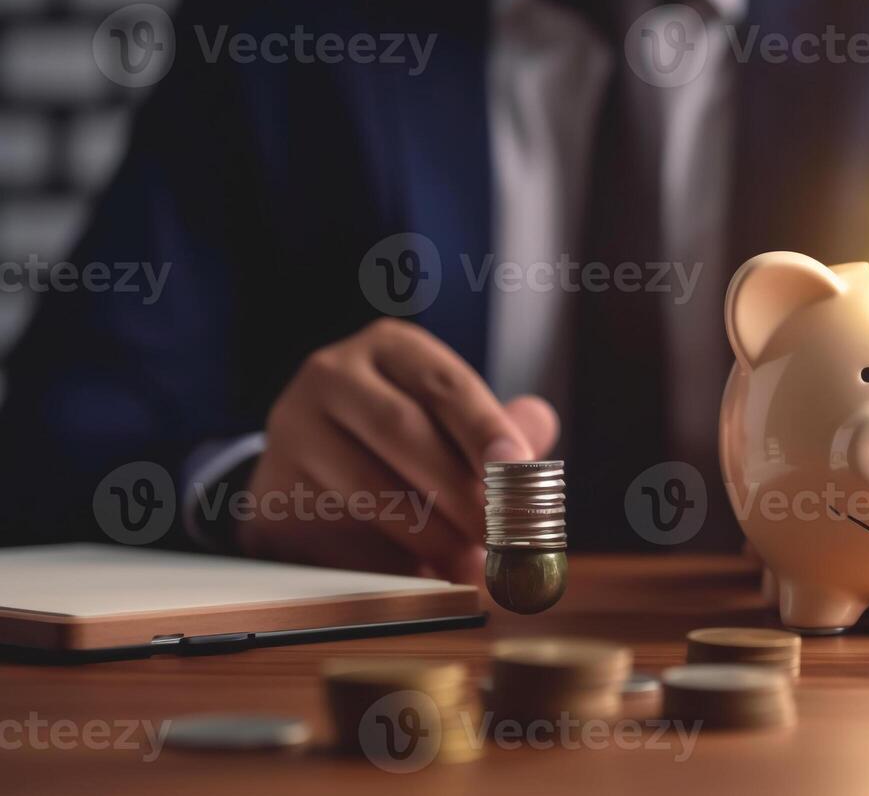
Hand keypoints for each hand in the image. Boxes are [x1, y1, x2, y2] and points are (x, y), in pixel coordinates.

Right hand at [236, 318, 557, 584]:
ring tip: (473, 563)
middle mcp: (333, 374)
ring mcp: (294, 429)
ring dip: (430, 534)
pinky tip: (423, 574)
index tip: (519, 469)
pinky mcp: (275, 489)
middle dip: (462, 489)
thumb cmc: (402, 438)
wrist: (310, 468)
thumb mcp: (451, 418)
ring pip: (368, 485)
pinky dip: (388, 559)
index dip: (485, 428)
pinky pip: (337, 531)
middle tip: (503, 533)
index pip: (445, 384)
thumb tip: (538, 425)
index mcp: (391, 348)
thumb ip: (499, 426)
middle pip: (403, 431)